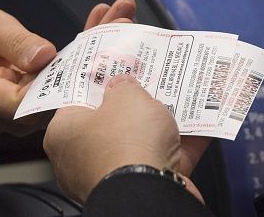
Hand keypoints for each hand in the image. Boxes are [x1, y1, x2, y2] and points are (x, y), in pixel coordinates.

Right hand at [0, 0, 135, 135]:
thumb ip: (12, 43)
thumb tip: (44, 57)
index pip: (31, 104)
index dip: (67, 84)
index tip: (99, 55)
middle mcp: (3, 111)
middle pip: (55, 96)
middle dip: (92, 59)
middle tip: (120, 23)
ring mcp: (16, 109)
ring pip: (61, 91)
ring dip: (91, 55)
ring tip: (116, 19)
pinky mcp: (27, 99)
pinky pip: (56, 84)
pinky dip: (79, 58)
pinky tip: (100, 30)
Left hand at [44, 74, 203, 202]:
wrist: (150, 193)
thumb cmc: (124, 145)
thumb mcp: (125, 96)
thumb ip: (123, 85)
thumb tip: (123, 84)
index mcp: (64, 133)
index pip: (76, 100)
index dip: (96, 82)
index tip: (111, 69)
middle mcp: (83, 158)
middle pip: (110, 121)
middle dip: (132, 102)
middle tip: (146, 80)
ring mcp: (113, 175)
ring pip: (140, 141)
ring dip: (159, 122)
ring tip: (178, 96)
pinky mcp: (143, 188)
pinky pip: (164, 159)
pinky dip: (182, 143)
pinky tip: (199, 123)